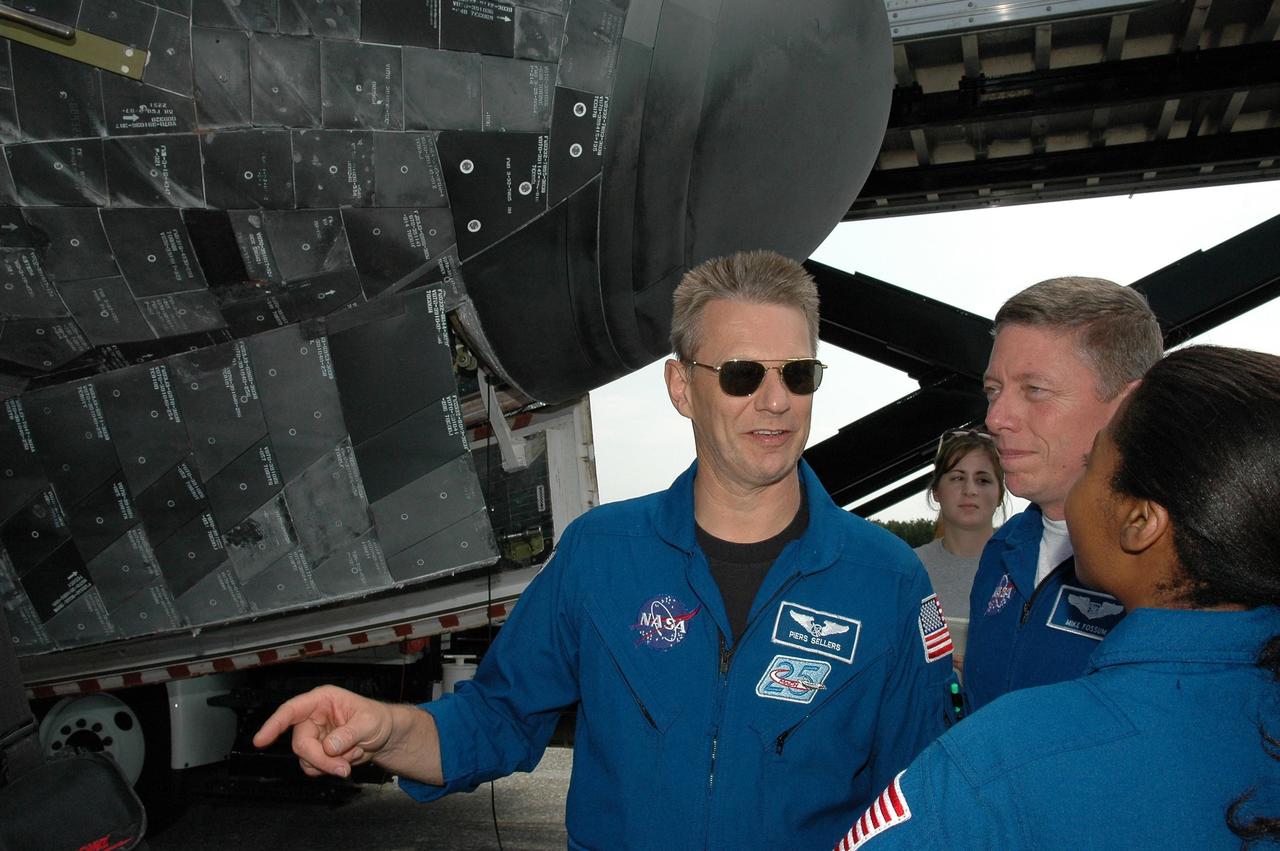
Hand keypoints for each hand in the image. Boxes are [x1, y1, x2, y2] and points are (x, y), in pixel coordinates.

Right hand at [252, 685, 394, 778]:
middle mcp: (313, 717)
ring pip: (305, 758)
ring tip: (352, 756)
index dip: (273, 724)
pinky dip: (330, 768)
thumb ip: (349, 733)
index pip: (291, 710)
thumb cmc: (378, 719)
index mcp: (322, 700)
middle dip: (321, 759)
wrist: (385, 735)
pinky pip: (313, 767)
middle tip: (343, 768)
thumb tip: (329, 746)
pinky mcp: (318, 751)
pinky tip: (347, 760)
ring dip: (328, 765)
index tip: (260, 740)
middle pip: (300, 743)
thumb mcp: (369, 722)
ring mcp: (315, 735)